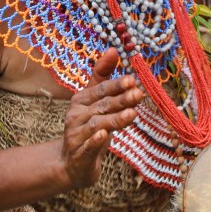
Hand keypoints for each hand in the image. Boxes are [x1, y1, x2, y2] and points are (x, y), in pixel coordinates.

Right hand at [62, 48, 143, 187]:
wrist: (71, 162)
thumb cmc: (88, 127)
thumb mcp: (95, 101)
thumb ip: (102, 77)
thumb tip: (113, 49)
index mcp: (81, 100)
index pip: (100, 89)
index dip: (116, 84)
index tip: (132, 79)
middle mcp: (77, 115)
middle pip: (102, 105)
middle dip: (121, 99)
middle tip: (139, 93)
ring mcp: (76, 135)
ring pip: (97, 124)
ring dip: (114, 119)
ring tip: (132, 114)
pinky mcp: (80, 154)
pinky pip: (88, 147)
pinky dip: (95, 141)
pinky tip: (104, 136)